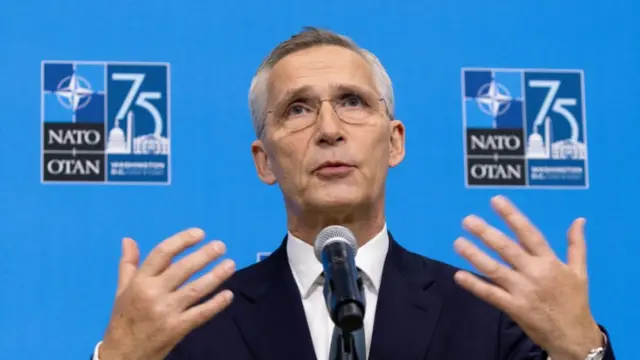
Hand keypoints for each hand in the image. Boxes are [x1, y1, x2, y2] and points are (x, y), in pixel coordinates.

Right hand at [99, 229, 235, 359]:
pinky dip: (216, 304)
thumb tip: (128, 239)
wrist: (123, 355)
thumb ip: (128, 264)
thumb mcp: (122, 290)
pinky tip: (228, 295)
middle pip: (183, 269)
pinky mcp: (178, 328)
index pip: (162, 254)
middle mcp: (153, 293)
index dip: (182, 241)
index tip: (200, 233)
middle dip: (204, 256)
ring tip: (230, 265)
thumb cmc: (125, 319)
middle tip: (221, 246)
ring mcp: (167, 312)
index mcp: (140, 282)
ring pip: (196, 289)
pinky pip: (201, 313)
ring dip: (216, 276)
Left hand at [453, 196, 602, 359]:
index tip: (495, 201)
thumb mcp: (579, 272)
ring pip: (495, 269)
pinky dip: (474, 285)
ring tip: (458, 242)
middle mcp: (535, 273)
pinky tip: (458, 275)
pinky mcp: (514, 308)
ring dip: (475, 255)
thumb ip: (576, 245)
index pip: (528, 234)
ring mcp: (523, 291)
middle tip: (467, 220)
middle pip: (507, 248)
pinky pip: (491, 294)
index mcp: (550, 262)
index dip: (512, 216)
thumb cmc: (575, 302)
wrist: (574, 337)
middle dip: (486, 233)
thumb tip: (579, 219)